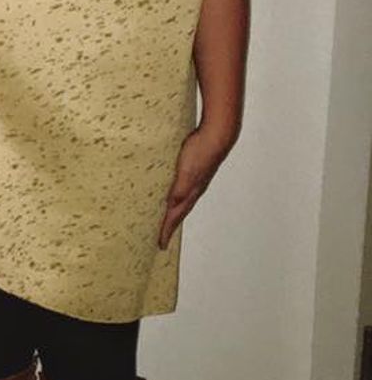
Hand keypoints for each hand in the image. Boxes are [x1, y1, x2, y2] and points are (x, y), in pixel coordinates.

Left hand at [158, 124, 234, 247]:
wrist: (217, 134)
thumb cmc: (201, 152)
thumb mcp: (186, 173)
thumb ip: (179, 190)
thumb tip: (170, 208)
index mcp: (190, 192)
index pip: (175, 216)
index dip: (167, 231)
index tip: (161, 245)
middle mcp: (193, 189)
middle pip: (180, 212)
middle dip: (170, 226)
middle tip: (163, 239)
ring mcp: (195, 179)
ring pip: (182, 201)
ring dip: (174, 212)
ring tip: (167, 220)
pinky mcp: (194, 169)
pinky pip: (182, 188)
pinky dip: (175, 196)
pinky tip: (172, 192)